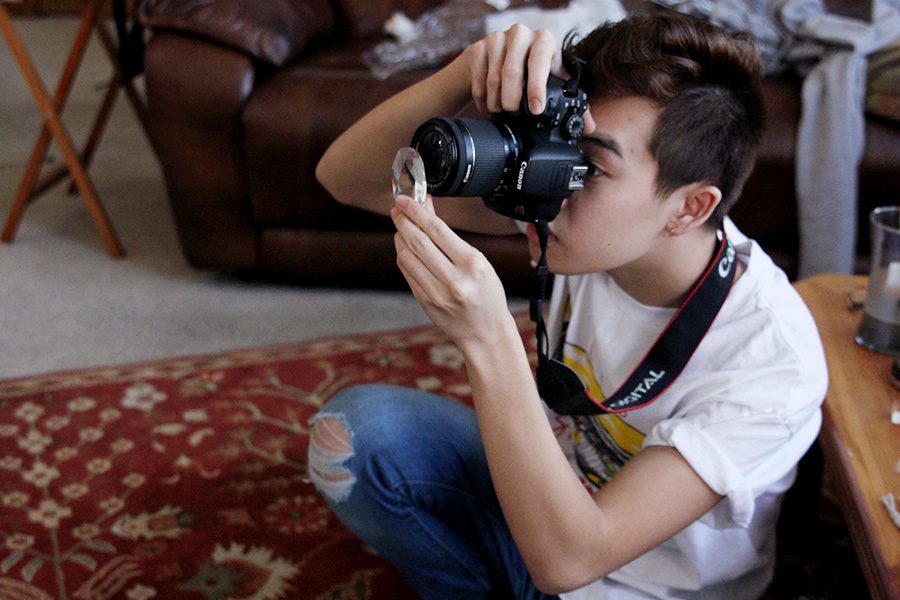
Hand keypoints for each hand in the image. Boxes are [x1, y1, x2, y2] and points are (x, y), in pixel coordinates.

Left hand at [391, 194, 514, 353]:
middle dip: (403, 221)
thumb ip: (451, 238)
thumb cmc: (487, 295)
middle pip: (419, 242)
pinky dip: (403, 255)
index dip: (417, 212)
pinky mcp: (425, 302)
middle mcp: (454, 279)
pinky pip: (407, 272)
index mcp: (472, 264)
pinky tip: (404, 247)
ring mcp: (437, 293)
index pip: (437, 230)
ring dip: (400, 237)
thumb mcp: (479, 261)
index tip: (405, 200)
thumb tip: (428, 210)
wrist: (486, 333)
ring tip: (400, 226)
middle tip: (397, 208)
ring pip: (408, 257)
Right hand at [462, 24, 559, 115]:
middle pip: (511, 72)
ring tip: (500, 110)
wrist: (500, 58)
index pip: (539, 61)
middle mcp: (520, 34)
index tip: (535, 109)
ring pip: (493, 79)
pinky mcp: (478, 48)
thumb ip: (556, 87)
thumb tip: (562, 108)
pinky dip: (482, 98)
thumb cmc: (529, 70)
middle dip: (512, 100)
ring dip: (496, 102)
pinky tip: (486, 104)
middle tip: (514, 112)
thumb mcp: (548, 74)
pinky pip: (478, 80)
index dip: (536, 88)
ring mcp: (497, 38)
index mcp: (542, 40)